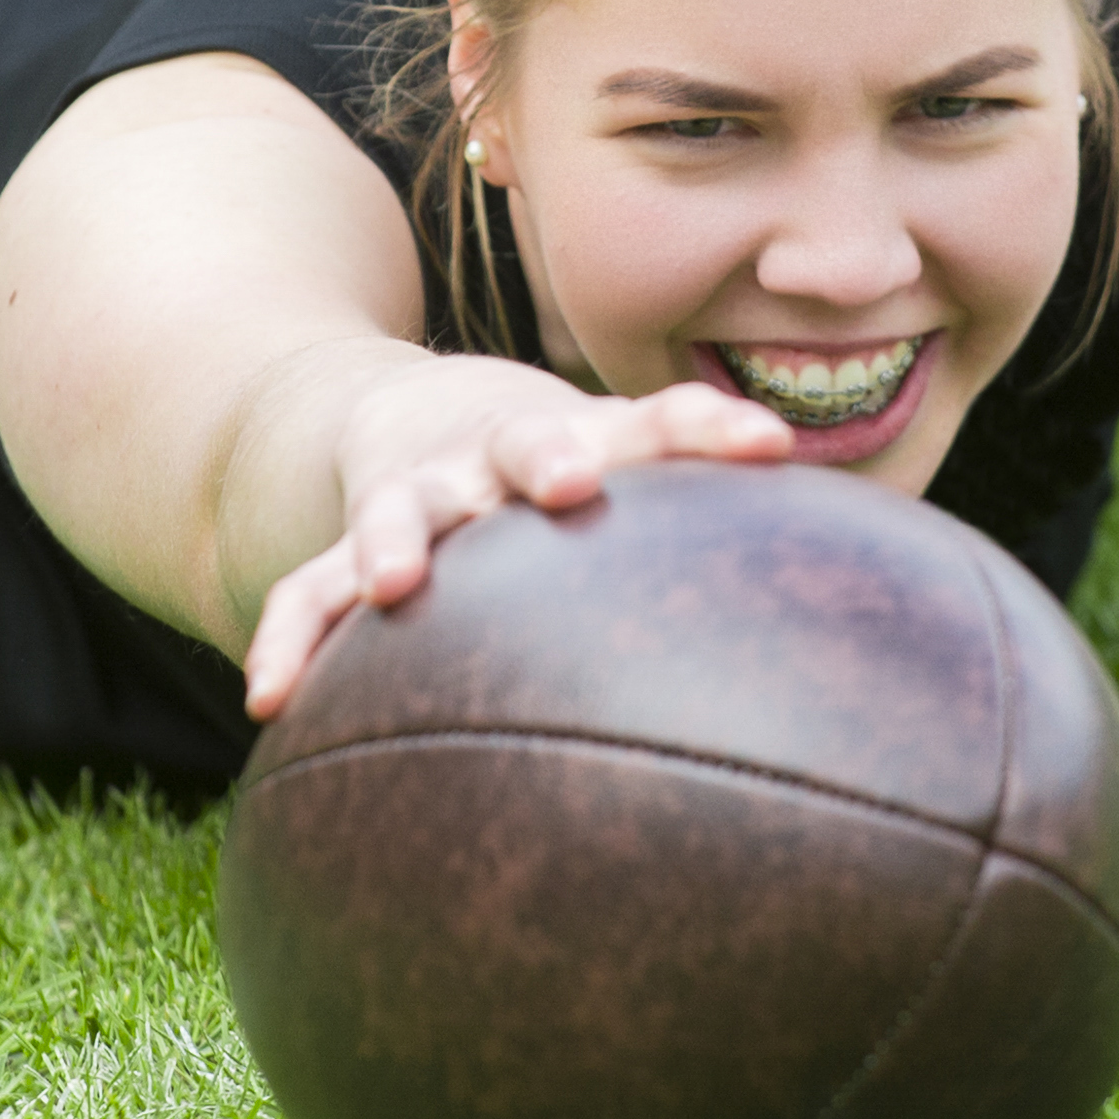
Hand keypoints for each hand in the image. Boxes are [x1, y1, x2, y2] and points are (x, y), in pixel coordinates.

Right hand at [243, 377, 791, 714]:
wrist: (417, 417)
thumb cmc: (564, 464)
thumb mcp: (627, 456)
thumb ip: (711, 477)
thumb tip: (849, 527)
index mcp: (575, 439)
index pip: (644, 420)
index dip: (696, 429)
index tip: (753, 446)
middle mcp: (491, 459)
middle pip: (518, 446)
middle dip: (543, 460)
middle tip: (570, 481)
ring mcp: (411, 499)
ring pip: (395, 513)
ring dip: (393, 540)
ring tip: (390, 585)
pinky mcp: (344, 549)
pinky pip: (304, 595)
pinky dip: (286, 639)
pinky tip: (269, 700)